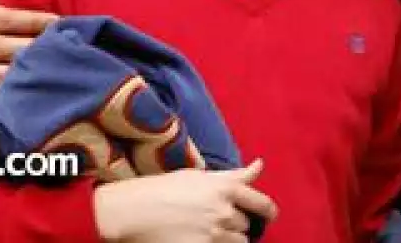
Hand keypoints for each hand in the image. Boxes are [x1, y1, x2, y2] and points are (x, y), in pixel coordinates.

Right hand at [93, 159, 277, 242]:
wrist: (132, 211)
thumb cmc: (164, 189)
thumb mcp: (200, 176)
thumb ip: (234, 175)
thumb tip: (260, 164)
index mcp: (226, 188)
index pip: (262, 203)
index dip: (268, 211)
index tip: (267, 215)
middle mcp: (223, 211)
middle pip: (247, 225)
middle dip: (237, 223)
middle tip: (217, 220)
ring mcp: (213, 234)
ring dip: (228, 239)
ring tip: (207, 232)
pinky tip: (200, 239)